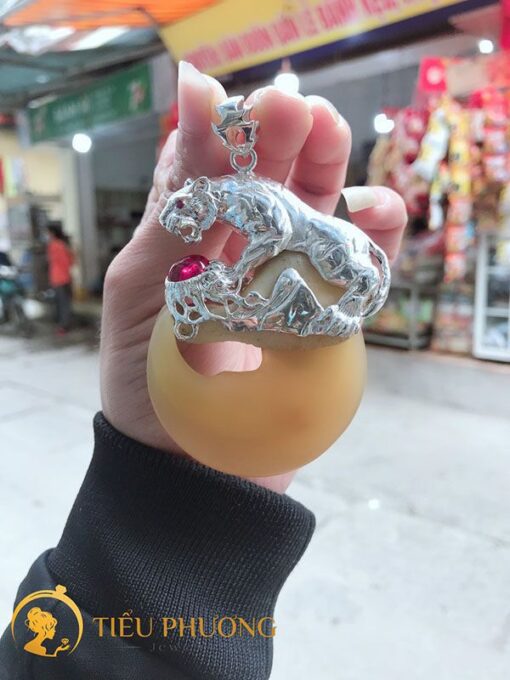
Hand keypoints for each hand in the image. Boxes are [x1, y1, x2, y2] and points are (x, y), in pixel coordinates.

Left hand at [100, 62, 406, 493]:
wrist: (184, 466)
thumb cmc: (146, 382)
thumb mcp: (140, 292)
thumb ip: (170, 216)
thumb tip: (191, 124)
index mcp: (190, 239)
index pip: (209, 167)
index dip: (218, 131)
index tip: (220, 100)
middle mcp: (242, 250)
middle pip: (270, 178)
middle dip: (280, 138)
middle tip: (292, 106)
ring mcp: (289, 282)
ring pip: (319, 210)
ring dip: (328, 169)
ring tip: (330, 134)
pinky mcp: (326, 318)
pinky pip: (359, 269)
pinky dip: (374, 237)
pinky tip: (376, 210)